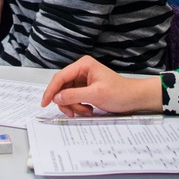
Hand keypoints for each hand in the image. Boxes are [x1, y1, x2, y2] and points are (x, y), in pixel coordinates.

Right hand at [40, 55, 162, 116]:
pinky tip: (88, 109)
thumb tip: (56, 97)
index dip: (51, 90)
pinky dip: (78, 106)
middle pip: (62, 87)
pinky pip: (74, 98)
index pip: (60, 77)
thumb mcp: (95, 95)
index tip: (44, 103)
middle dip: (66, 101)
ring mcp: (83, 79)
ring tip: (86, 111)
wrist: (133, 98)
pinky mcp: (86, 88)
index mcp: (83, 65)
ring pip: (67, 95)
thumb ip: (74, 95)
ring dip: (74, 106)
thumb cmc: (119, 92)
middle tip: (71, 113)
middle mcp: (81, 70)